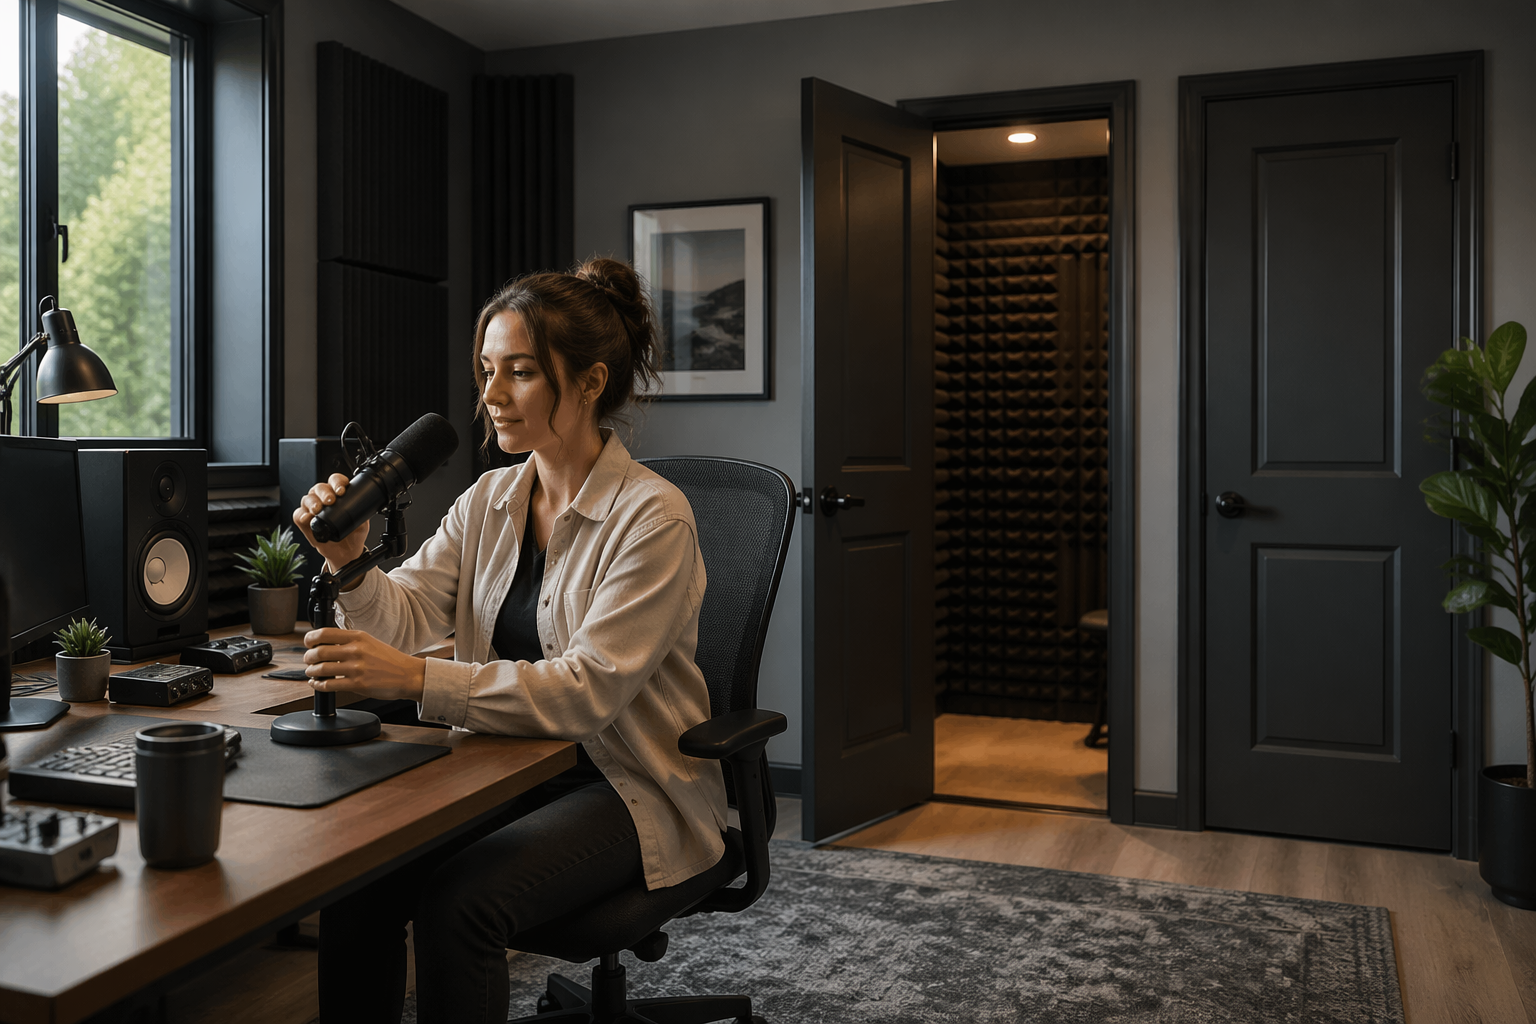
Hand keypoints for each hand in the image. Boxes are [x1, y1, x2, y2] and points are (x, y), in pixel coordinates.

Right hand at [292, 473, 369, 573]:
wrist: (346, 554)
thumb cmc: (353, 536)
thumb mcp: (363, 525)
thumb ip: (363, 515)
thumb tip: (364, 509)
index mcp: (338, 495)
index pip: (335, 481)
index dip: (337, 482)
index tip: (341, 490)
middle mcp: (323, 499)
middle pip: (319, 488)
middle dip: (324, 492)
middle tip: (330, 500)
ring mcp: (312, 509)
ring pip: (307, 498)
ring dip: (312, 502)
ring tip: (318, 509)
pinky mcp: (304, 522)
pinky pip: (298, 515)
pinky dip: (301, 515)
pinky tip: (307, 518)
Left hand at [303, 628, 425, 700]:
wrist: (408, 675)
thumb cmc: (390, 660)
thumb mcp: (370, 642)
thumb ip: (349, 641)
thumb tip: (325, 644)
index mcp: (358, 637)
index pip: (324, 633)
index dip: (310, 639)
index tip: (308, 644)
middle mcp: (356, 650)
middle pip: (319, 651)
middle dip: (308, 657)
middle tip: (308, 660)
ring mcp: (356, 668)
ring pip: (321, 668)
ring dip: (311, 671)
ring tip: (312, 672)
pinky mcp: (357, 684)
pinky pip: (329, 684)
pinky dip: (318, 685)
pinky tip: (317, 684)